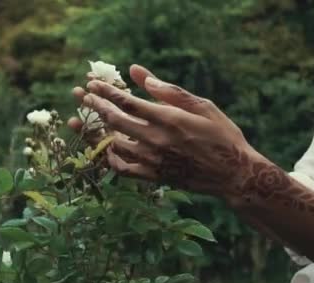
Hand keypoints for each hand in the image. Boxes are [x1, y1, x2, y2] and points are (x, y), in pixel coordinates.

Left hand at [72, 65, 267, 202]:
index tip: (91, 84)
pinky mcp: (153, 177)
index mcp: (168, 119)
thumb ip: (168, 90)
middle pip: (114, 121)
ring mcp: (153, 161)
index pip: (126, 102)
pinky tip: (104, 149)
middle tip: (81, 96)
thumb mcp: (201, 106)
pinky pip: (122, 169)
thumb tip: (138, 74)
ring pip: (113, 145)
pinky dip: (109, 158)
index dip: (105, 92)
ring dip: (95, 132)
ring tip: (80, 122)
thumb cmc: (221, 135)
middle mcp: (156, 140)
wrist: (233, 174)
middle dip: (94, 106)